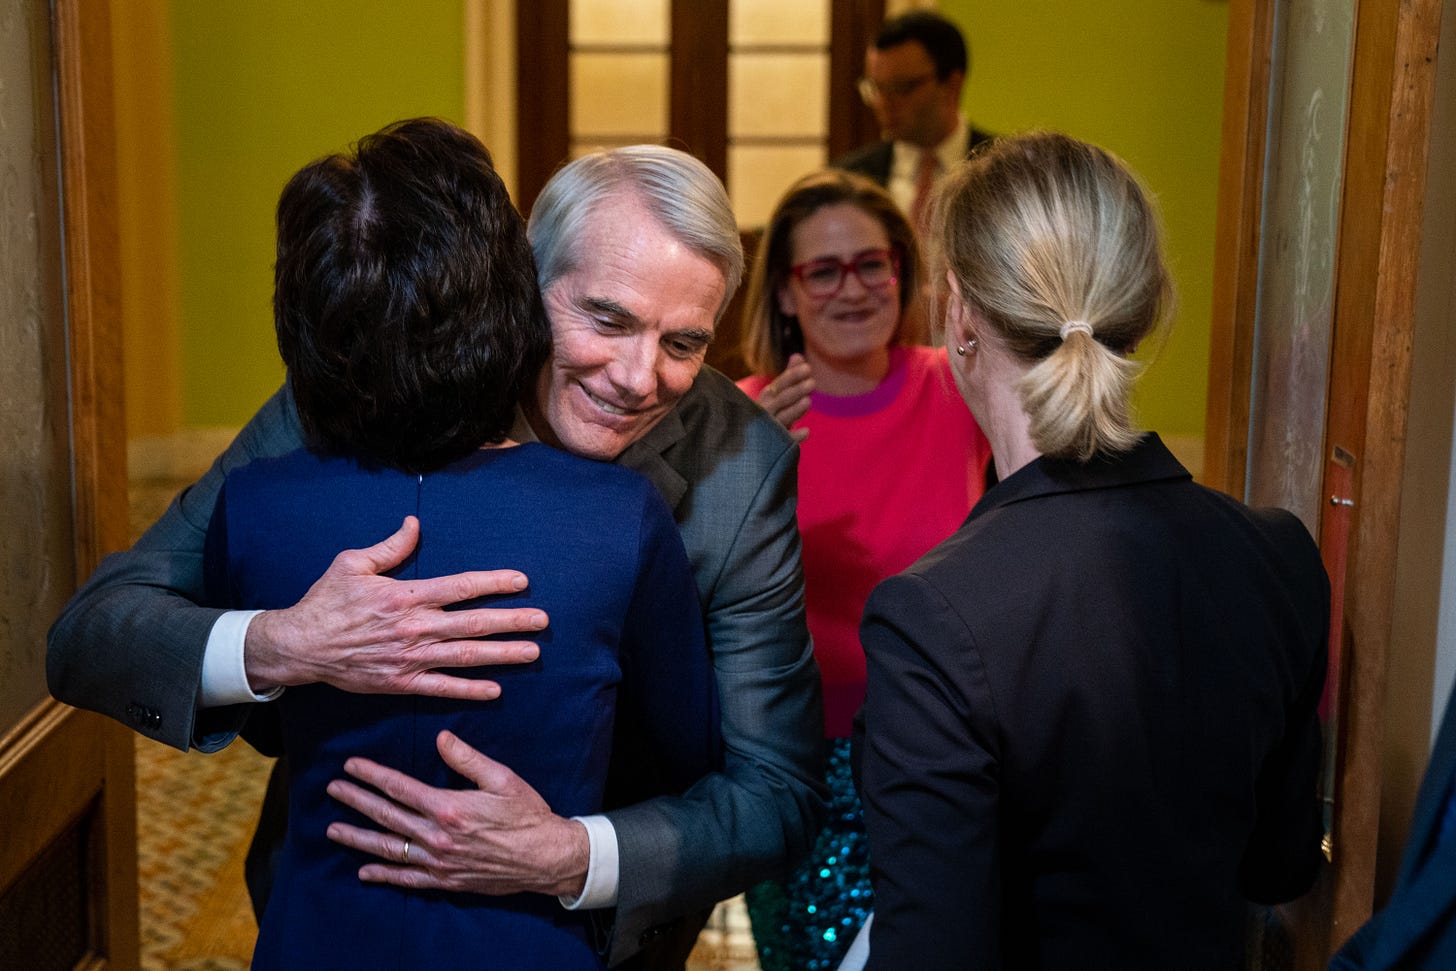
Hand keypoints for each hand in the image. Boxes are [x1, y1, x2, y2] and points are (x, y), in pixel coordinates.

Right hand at [245, 516, 547, 699]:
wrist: (300, 646)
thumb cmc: (327, 601)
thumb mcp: (353, 563)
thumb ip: (390, 547)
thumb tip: (415, 524)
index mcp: (406, 595)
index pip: (460, 587)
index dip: (494, 583)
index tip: (522, 581)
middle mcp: (415, 627)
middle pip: (473, 623)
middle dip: (512, 621)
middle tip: (543, 620)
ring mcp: (410, 658)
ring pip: (465, 656)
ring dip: (502, 654)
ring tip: (533, 653)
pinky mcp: (401, 683)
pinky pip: (441, 688)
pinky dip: (469, 690)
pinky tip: (495, 690)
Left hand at [325, 730, 589, 896]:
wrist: (546, 857)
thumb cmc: (527, 815)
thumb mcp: (503, 778)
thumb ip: (468, 759)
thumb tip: (441, 738)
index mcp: (449, 807)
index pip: (400, 788)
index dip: (372, 775)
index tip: (351, 766)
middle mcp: (438, 836)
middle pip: (387, 816)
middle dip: (356, 801)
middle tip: (333, 789)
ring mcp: (439, 862)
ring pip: (389, 849)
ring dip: (358, 838)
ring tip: (333, 830)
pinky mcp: (446, 880)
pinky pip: (407, 879)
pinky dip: (384, 875)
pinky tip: (364, 871)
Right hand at [756, 354, 813, 442]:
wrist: (752, 448)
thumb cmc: (768, 417)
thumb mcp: (778, 397)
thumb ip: (788, 378)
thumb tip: (798, 356)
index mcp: (765, 400)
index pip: (778, 385)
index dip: (792, 376)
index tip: (808, 368)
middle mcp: (764, 413)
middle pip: (780, 400)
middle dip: (795, 390)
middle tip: (813, 382)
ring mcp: (768, 430)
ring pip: (780, 418)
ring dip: (793, 410)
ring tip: (808, 401)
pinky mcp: (773, 448)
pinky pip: (783, 442)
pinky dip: (793, 437)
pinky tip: (806, 431)